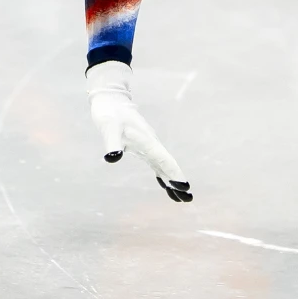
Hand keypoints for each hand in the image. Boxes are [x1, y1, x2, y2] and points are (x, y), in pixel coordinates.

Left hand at [86, 61, 190, 201]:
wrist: (111, 100)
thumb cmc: (110, 113)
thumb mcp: (108, 127)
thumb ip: (112, 143)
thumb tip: (112, 158)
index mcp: (147, 141)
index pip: (164, 160)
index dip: (174, 174)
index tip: (184, 188)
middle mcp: (151, 145)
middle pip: (168, 166)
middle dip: (178, 181)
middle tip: (189, 199)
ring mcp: (148, 146)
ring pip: (163, 166)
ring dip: (172, 181)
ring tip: (182, 198)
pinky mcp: (143, 146)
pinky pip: (156, 164)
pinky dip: (162, 175)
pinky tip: (165, 185)